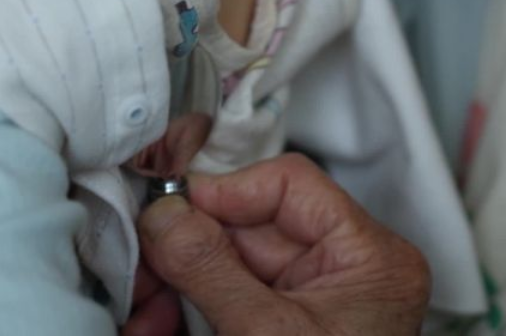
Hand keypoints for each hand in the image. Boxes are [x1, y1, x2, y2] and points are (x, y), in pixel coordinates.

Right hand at [137, 154, 430, 335]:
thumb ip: (212, 269)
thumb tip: (162, 213)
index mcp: (368, 256)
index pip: (289, 184)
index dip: (224, 192)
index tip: (170, 213)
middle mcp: (342, 267)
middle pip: (248, 224)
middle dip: (186, 248)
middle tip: (137, 266)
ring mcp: (309, 296)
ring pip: (225, 261)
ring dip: (175, 281)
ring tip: (141, 310)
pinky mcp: (278, 323)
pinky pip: (222, 296)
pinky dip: (185, 308)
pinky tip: (154, 324)